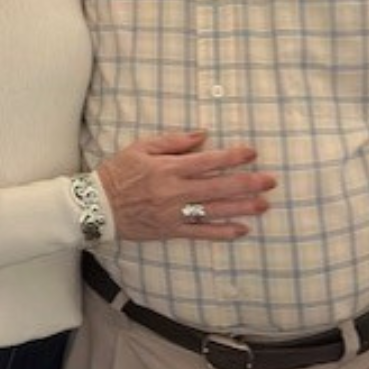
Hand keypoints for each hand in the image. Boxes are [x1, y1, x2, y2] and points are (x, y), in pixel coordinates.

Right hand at [96, 130, 275, 240]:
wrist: (97, 206)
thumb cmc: (118, 172)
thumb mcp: (141, 147)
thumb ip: (172, 141)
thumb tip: (202, 135)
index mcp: (168, 168)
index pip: (207, 161)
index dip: (232, 157)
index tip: (252, 153)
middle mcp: (175, 191)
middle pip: (218, 187)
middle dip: (246, 183)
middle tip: (271, 181)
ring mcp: (174, 213)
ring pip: (214, 211)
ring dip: (241, 208)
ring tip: (264, 205)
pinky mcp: (170, 230)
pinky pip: (201, 233)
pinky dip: (222, 232)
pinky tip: (241, 230)